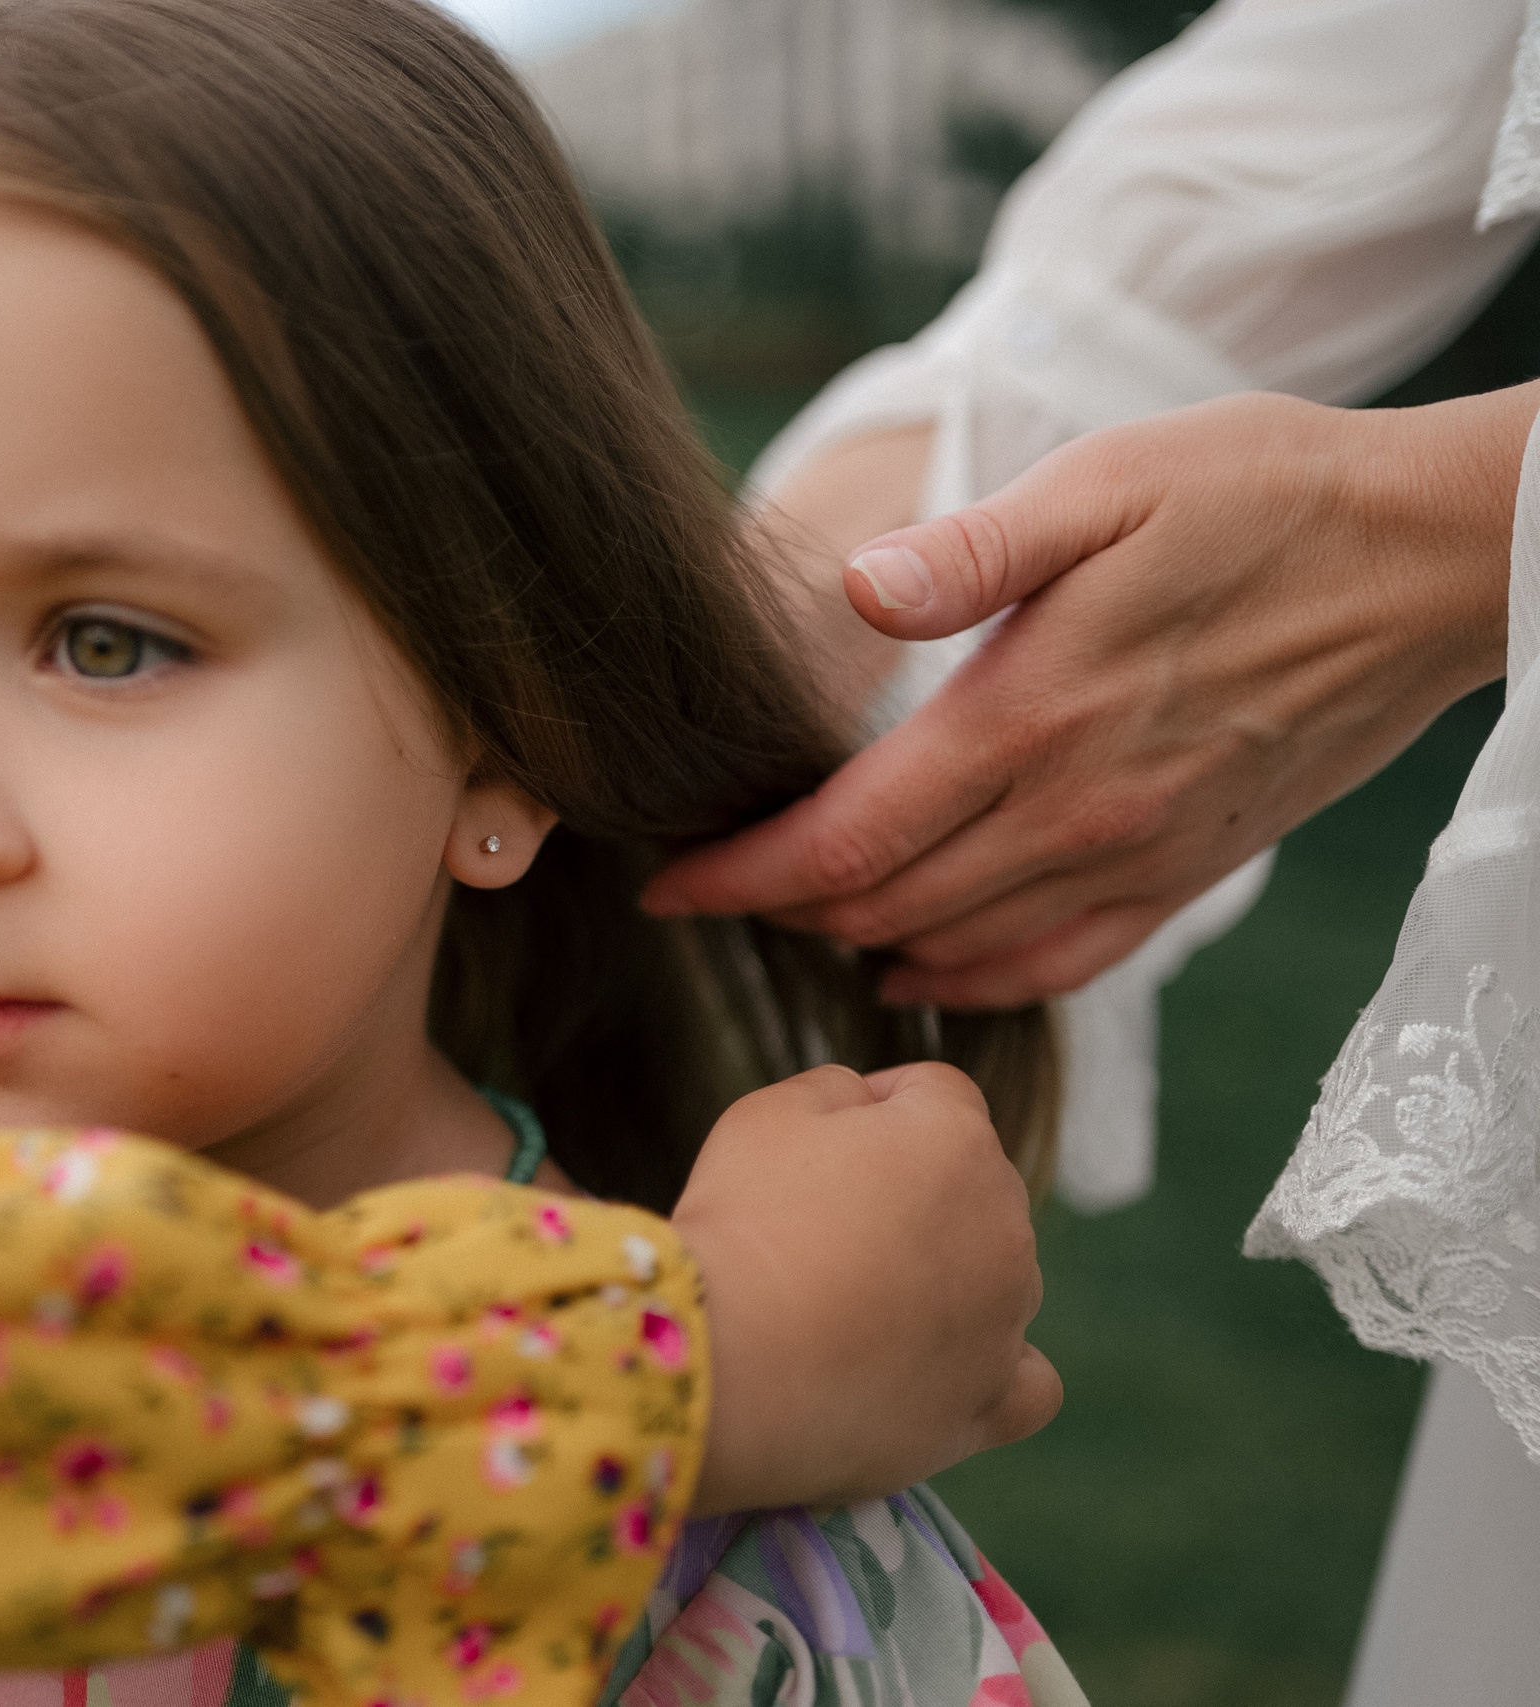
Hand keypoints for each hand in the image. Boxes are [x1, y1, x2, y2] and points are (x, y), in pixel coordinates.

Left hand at [649, 387, 1530, 1006]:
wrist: (1434, 559)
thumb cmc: (1262, 495)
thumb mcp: (1108, 482)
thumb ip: (973, 552)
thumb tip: (857, 583)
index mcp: (1028, 719)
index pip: (844, 840)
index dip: (738, 876)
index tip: (663, 884)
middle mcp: (1076, 814)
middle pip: (881, 907)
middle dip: (778, 908)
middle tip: (709, 885)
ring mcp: (1138, 857)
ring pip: (957, 946)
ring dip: (858, 940)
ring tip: (788, 914)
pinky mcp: (1190, 874)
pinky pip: (1058, 964)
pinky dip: (971, 981)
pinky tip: (918, 969)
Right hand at [674, 1062, 1056, 1514]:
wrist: (728, 1362)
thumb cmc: (741, 1225)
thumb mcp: (768, 1113)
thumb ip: (834, 1088)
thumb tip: (867, 1103)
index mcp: (957, 1139)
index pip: (937, 1095)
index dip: (874, 1107)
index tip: (818, 1145)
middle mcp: (1004, 1223)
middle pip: (969, 1187)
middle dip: (910, 1195)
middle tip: (819, 1230)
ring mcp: (1006, 1318)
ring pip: (996, 1277)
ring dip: (943, 1279)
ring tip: (849, 1308)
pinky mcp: (992, 1402)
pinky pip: (1026, 1379)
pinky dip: (993, 1367)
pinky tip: (941, 1365)